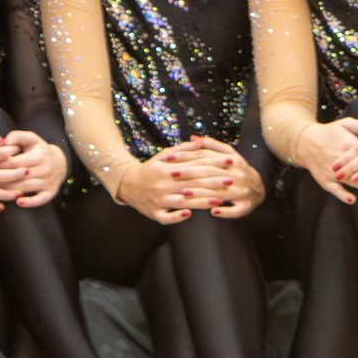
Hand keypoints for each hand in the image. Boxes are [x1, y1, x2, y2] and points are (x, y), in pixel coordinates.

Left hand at [0, 130, 67, 206]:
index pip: (14, 162)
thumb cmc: (39, 150)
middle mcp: (45, 168)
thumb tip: (4, 141)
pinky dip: (30, 202)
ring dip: (9, 190)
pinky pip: (40, 199)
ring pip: (26, 187)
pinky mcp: (50, 192)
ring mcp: (48, 181)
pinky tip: (19, 202)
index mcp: (39, 155)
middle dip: (1, 178)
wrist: (60, 163)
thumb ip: (17, 136)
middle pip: (18, 175)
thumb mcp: (31, 138)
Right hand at [118, 137, 260, 221]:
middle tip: (231, 180)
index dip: (214, 164)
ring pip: (183, 201)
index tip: (230, 162)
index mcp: (167, 169)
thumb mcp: (164, 155)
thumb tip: (202, 141)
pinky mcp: (154, 213)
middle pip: (192, 184)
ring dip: (201, 201)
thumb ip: (184, 150)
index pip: (195, 166)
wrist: (126, 184)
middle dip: (213, 182)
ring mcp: (159, 200)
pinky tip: (189, 213)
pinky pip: (166, 217)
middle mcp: (163, 185)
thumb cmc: (150, 169)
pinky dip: (177, 216)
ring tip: (219, 199)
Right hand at [291, 117, 357, 201]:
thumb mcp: (346, 125)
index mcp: (350, 144)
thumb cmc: (329, 133)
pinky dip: (341, 194)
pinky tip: (352, 200)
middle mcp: (342, 158)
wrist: (304, 142)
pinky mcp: (324, 179)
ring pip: (351, 179)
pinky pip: (333, 188)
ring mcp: (333, 170)